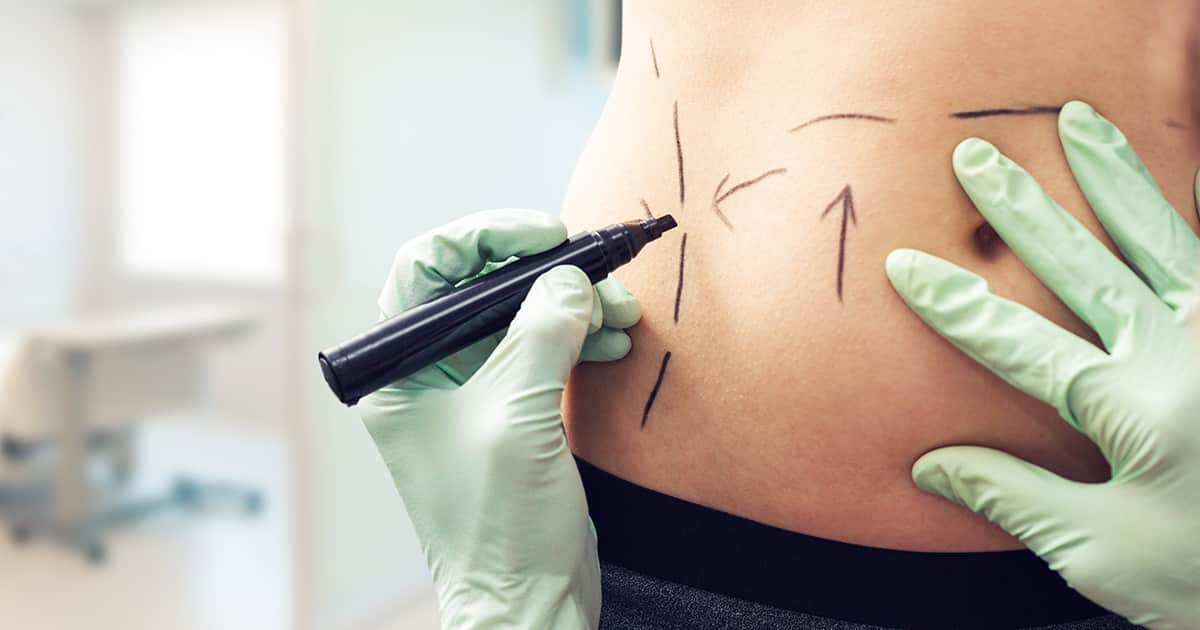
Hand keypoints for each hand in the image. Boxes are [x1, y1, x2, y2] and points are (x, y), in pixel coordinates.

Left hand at [360, 209, 640, 628]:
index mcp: (400, 370)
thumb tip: (571, 279)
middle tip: (597, 271)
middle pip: (482, 287)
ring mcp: (471, 392)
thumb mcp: (516, 416)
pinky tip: (613, 338)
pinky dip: (580, 337)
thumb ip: (540, 335)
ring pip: (521, 316)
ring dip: (573, 305)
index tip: (546, 233)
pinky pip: (543, 350)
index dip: (485, 237)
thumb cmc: (496, 526)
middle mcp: (428, 374)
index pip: (428, 268)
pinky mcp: (512, 411)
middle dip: (544, 274)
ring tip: (621, 312)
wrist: (527, 600)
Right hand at [886, 101, 1199, 628]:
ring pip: (1162, 240)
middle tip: (978, 157)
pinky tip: (1173, 186)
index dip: (954, 303)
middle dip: (1023, 211)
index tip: (905, 266)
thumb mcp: (1096, 550)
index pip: (1017, 343)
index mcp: (1132, 410)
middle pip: (1086, 267)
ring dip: (1114, 179)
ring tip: (1078, 124)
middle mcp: (1181, 358)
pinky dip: (1190, 217)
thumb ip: (1011, 495)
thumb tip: (929, 464)